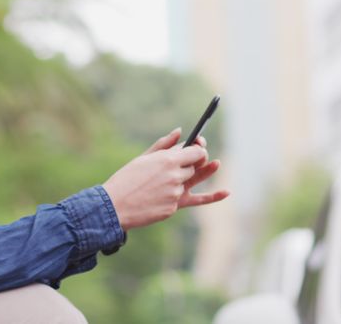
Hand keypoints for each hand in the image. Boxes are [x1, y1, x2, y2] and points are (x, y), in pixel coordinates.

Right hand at [102, 129, 228, 230]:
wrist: (114, 206)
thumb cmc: (125, 179)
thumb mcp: (143, 158)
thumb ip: (164, 145)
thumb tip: (180, 132)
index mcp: (168, 160)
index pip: (196, 152)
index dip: (200, 148)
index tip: (199, 145)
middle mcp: (176, 176)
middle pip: (195, 167)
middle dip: (192, 163)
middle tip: (187, 159)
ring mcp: (176, 193)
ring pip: (189, 182)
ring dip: (187, 177)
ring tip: (214, 165)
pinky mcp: (174, 208)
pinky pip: (187, 199)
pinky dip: (208, 196)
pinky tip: (226, 192)